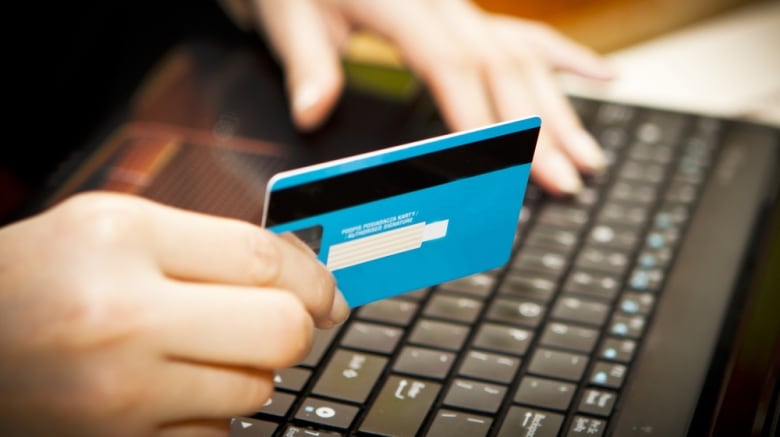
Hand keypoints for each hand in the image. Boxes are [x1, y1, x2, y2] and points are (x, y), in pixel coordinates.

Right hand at [0, 192, 347, 435]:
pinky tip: (175, 388)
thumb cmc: (36, 278)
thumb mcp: (114, 228)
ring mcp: (119, 393)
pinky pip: (215, 433)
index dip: (313, 275)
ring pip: (255, 389)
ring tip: (204, 350)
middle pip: (280, 330)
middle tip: (283, 320)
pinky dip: (211, 411)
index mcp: (125, 239)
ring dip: (249, 369)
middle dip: (297, 325)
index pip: (264, 259)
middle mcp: (123, 317)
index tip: (327, 288)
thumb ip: (209, 245)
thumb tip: (303, 272)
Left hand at [248, 0, 613, 194]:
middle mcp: (444, 6)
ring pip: (524, 56)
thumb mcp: (289, 17)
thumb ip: (307, 64)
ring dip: (561, 109)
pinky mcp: (469, 18)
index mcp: (401, 4)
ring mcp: (463, 10)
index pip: (451, 65)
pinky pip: (526, 36)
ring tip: (589, 156)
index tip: (503, 164)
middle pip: (502, 67)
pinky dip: (566, 61)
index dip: (479, 116)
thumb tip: (314, 112)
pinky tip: (603, 79)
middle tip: (565, 180)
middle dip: (536, 129)